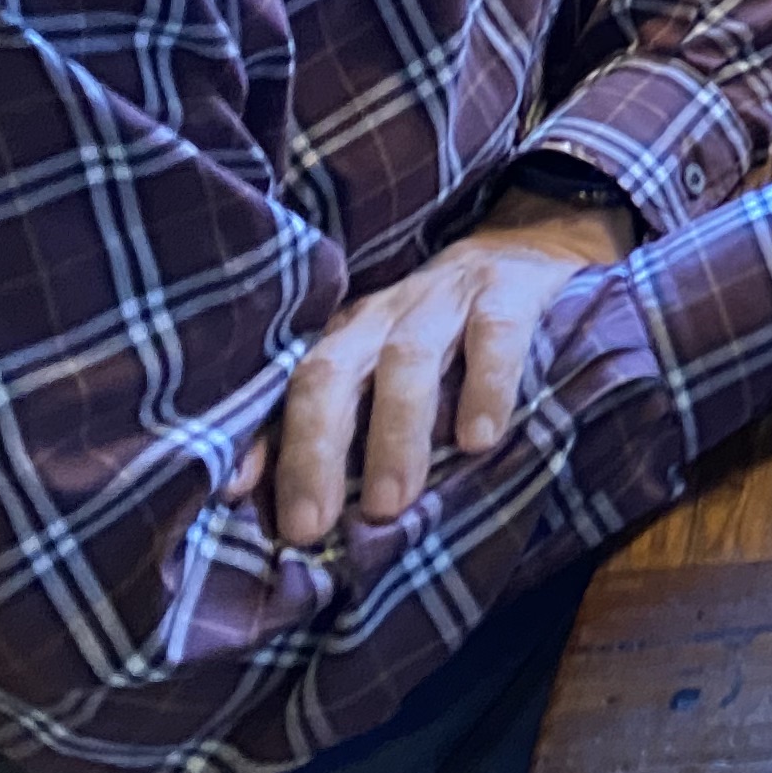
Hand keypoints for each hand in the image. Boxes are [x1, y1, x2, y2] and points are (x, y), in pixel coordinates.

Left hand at [263, 192, 634, 543]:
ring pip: (406, 360)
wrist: (532, 245)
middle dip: (315, 450)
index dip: (264, 441)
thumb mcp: (391, 369)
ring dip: (393, 434)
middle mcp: (385, 315)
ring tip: (389, 504)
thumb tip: (269, 499)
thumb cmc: (452, 335)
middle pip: (331, 373)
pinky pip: (494, 335)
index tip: (239, 501)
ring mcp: (447, 299)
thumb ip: (349, 424)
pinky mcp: (511, 292)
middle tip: (311, 527)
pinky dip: (484, 386)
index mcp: (350, 336)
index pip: (293, 386)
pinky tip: (480, 440)